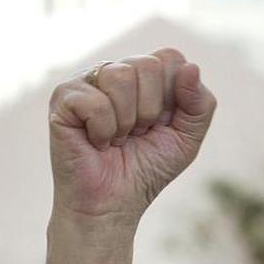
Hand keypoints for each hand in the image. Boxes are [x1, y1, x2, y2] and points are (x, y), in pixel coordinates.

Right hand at [48, 48, 216, 226]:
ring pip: (121, 76)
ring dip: (126, 121)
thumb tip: (191, 67)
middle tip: (136, 134)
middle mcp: (115, 71)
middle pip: (148, 65)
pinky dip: (103, 131)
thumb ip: (200, 105)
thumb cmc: (147, 171)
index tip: (162, 124)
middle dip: (151, 111)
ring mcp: (87, 81)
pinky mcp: (63, 97)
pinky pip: (96, 102)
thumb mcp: (187, 140)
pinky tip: (96, 142)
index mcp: (144, 76)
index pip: (171, 58)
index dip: (175, 96)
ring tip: (116, 138)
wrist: (112, 205)